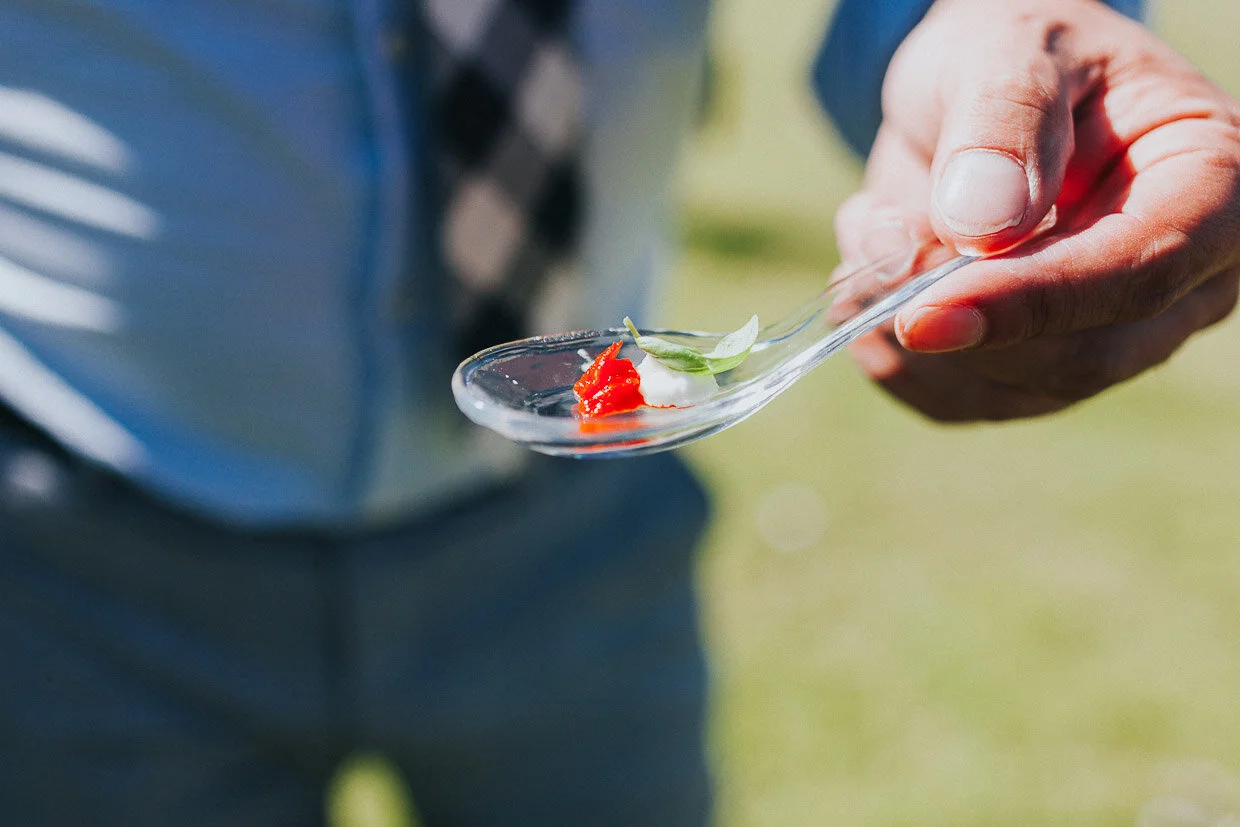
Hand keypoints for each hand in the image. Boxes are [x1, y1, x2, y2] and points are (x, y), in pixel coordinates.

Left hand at [835, 0, 1239, 421]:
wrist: (973, 92)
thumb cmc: (1011, 56)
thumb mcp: (1008, 49)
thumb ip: (1005, 122)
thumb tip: (984, 226)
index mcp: (1208, 182)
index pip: (1141, 271)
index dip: (1030, 301)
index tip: (922, 316)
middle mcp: (1180, 278)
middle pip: (1079, 353)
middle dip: (954, 311)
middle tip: (875, 232)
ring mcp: (1113, 335)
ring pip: (1012, 387)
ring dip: (908, 331)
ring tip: (871, 228)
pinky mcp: (1040, 368)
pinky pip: (963, 400)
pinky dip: (894, 358)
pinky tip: (867, 286)